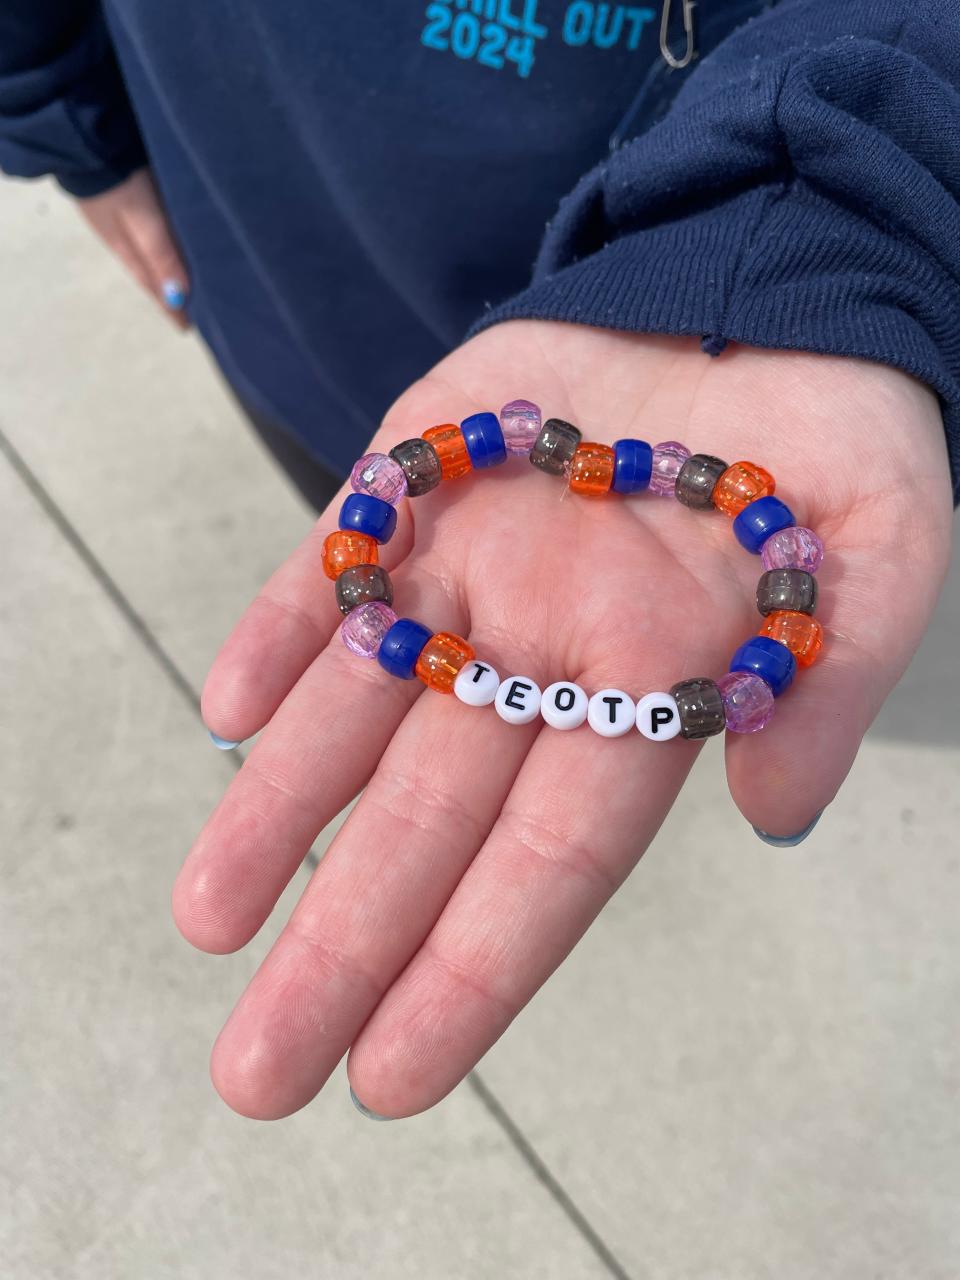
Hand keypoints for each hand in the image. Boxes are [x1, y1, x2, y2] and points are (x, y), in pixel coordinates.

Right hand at [76, 168, 189, 328]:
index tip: (188, 328)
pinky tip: (175, 243)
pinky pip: (153, 232)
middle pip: (153, 273)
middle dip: (171, 292)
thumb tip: (179, 298)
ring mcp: (125, 219)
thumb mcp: (144, 224)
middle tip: (195, 308)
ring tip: (191, 281)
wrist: (89, 138)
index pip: (155, 287)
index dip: (171, 307)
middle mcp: (127, 240)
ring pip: (153, 253)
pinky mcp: (129, 198)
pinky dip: (165, 245)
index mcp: (129, 251)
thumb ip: (162, 257)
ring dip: (169, 269)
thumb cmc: (120, 186)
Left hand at [174, 322, 952, 1119]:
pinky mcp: (414, 476)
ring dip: (277, 809)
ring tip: (208, 920)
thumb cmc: (836, 430)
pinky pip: (334, 565)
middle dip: (344, 942)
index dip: (473, 968)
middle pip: (431, 819)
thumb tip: (778, 815)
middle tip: (259, 1072)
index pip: (552, 859)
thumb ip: (836, 680)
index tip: (393, 1075)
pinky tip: (226, 710)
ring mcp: (469, 569)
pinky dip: (279, 629)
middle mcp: (543, 649)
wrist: (755, 288)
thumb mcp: (884, 547)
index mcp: (655, 686)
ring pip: (357, 711)